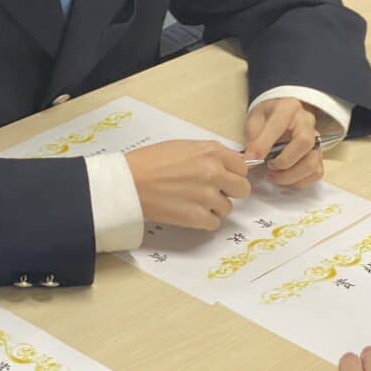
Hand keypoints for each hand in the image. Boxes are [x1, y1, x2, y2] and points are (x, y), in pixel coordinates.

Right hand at [125, 140, 250, 231]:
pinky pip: (215, 223)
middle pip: (242, 189)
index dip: (233, 174)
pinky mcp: (197, 216)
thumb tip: (227, 167)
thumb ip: (209, 155)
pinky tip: (190, 213)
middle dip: (230, 192)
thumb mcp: (184, 147)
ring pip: (227, 208)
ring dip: (214, 208)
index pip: (242, 166)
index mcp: (212, 151)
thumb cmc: (149, 162)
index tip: (226, 178)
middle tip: (214, 192)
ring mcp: (207, 195)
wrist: (129, 182)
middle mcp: (214, 172)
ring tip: (194, 202)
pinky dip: (204, 221)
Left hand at [244, 98, 323, 188]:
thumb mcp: (254, 121)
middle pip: (304, 144)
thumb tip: (251, 160)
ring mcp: (316, 139)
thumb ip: (253, 139)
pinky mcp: (318, 154)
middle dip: (284, 162)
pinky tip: (286, 179)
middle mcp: (307, 122)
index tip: (252, 158)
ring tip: (274, 176)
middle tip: (268, 167)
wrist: (278, 115)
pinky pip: (316, 172)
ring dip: (291, 176)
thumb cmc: (266, 118)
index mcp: (288, 108)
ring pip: (312, 162)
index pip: (279, 125)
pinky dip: (300, 181)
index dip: (264, 144)